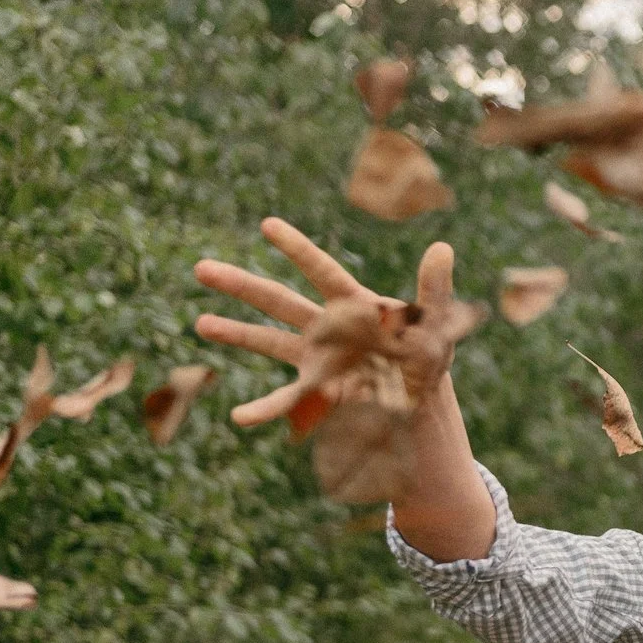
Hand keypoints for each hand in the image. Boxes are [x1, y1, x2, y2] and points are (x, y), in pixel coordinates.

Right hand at [193, 216, 460, 425]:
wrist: (420, 398)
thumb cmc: (428, 356)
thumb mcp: (437, 325)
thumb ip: (434, 290)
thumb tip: (442, 248)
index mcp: (354, 305)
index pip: (322, 272)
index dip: (297, 250)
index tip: (267, 225)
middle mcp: (327, 326)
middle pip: (279, 301)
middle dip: (242, 286)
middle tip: (201, 268)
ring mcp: (317, 357)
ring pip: (268, 342)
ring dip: (236, 333)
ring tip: (200, 323)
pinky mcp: (317, 389)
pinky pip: (286, 400)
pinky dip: (264, 409)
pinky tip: (240, 417)